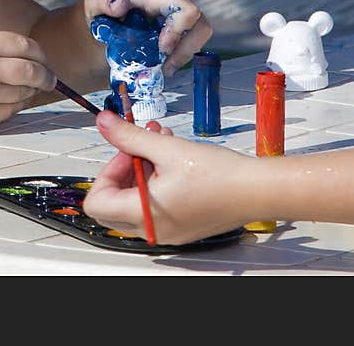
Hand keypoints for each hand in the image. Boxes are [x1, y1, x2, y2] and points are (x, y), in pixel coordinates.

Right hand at [0, 33, 55, 133]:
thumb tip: (33, 58)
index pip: (25, 46)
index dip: (39, 52)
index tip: (43, 58)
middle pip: (32, 70)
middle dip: (46, 75)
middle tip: (50, 78)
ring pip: (25, 92)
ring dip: (31, 91)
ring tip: (26, 88)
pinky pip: (13, 110)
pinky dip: (16, 105)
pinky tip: (9, 100)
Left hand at [83, 0, 211, 70]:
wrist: (102, 22)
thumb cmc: (100, 9)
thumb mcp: (95, 1)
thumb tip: (121, 4)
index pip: (186, 10)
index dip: (179, 32)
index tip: (162, 49)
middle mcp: (173, 3)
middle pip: (200, 25)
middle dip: (186, 48)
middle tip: (166, 65)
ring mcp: (178, 17)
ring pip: (199, 37)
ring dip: (184, 56)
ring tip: (164, 68)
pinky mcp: (178, 32)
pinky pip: (190, 46)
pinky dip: (180, 59)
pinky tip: (163, 66)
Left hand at [83, 110, 249, 244]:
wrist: (257, 190)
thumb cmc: (219, 174)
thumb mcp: (166, 148)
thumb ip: (129, 136)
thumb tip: (104, 123)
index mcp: (144, 214)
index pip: (96, 202)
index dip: (106, 171)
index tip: (126, 150)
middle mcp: (152, 230)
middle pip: (113, 203)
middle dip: (123, 169)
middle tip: (140, 146)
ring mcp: (168, 231)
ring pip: (134, 201)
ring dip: (141, 169)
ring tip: (161, 142)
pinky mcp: (181, 225)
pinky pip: (154, 205)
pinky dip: (156, 180)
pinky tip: (172, 156)